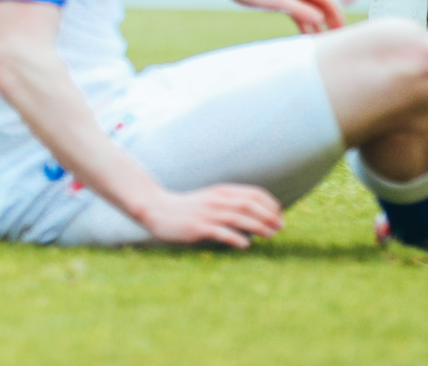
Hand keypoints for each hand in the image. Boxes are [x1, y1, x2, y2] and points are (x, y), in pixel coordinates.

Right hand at [135, 183, 283, 247]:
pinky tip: (246, 244)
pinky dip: (236, 238)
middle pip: (249, 205)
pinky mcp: (198, 227)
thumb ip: (232, 205)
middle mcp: (216, 201)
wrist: (156, 209)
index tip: (279, 215)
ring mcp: (207, 214)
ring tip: (271, 235)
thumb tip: (259, 218)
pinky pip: (221, 232)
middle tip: (281, 227)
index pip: (253, 193)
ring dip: (258, 227)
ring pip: (239, 218)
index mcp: (221, 192)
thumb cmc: (188, 208)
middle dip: (269, 216)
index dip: (270, 204)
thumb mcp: (211, 200)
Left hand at [228, 0, 343, 32]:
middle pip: (322, 7)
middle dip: (330, 22)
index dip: (337, 16)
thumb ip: (300, 10)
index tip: (343, 32)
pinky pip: (299, 14)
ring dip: (318, 26)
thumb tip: (320, 19)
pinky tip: (307, 38)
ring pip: (311, 12)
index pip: (328, 1)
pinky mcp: (284, 1)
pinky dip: (304, 25)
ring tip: (325, 43)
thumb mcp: (279, 1)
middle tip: (338, 40)